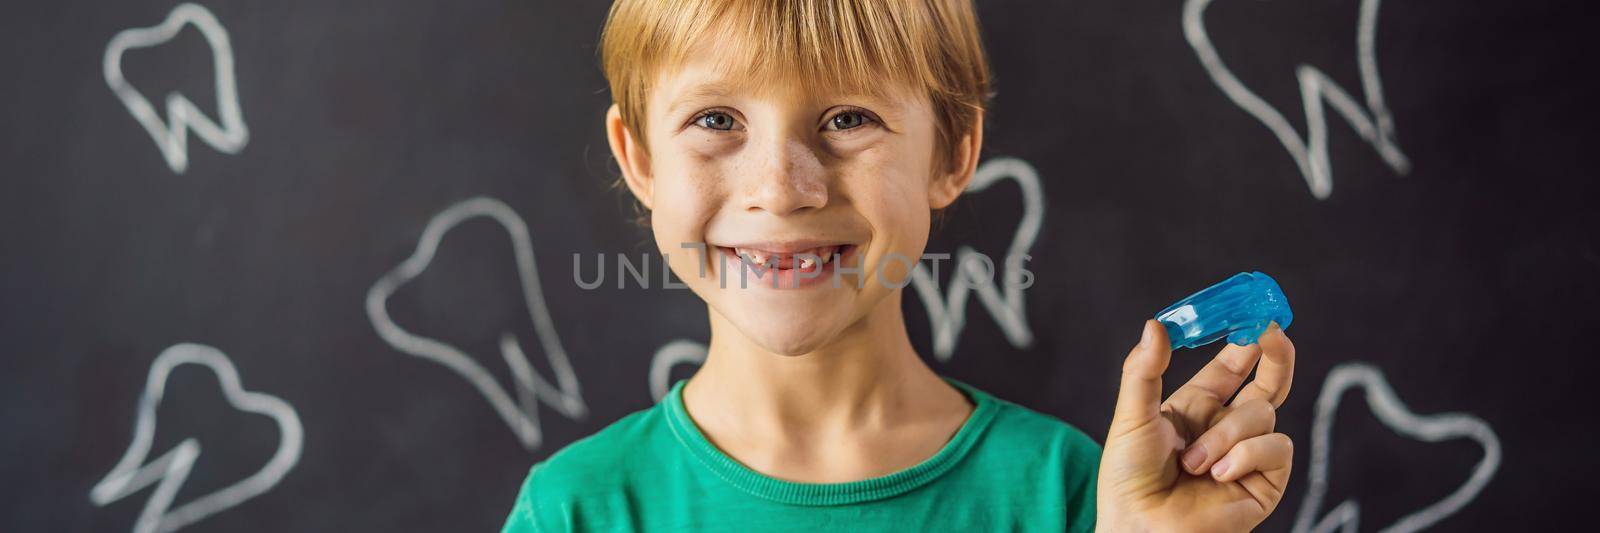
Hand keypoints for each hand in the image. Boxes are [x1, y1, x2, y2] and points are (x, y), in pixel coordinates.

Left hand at [1096, 320, 1295, 531]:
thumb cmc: (1129, 479)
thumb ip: (1144, 371)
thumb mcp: (1131, 417)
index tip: (1254, 314)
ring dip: (1228, 435)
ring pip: (1263, 414)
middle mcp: (1226, 427)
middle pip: (1269, 382)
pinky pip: (1276, 448)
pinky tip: (1219, 475)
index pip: (1232, 366)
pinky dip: (1246, 456)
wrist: (1141, 529)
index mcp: (1197, 407)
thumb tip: (1156, 325)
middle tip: (1273, 332)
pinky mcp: (1266, 482)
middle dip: (1276, 354)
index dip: (1245, 339)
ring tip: (1196, 464)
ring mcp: (1248, 454)